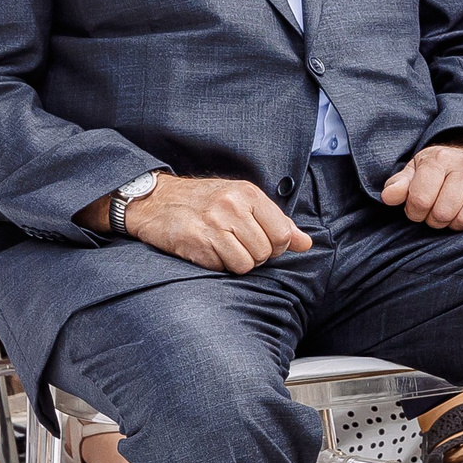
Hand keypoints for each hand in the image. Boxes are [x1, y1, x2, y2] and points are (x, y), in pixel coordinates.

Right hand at [117, 174, 312, 272]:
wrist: (156, 201)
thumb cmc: (204, 201)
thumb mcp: (244, 201)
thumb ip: (278, 222)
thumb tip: (306, 244)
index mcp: (249, 194)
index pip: (283, 234)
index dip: (277, 246)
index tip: (264, 242)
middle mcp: (232, 207)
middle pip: (265, 253)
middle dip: (255, 255)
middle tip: (238, 244)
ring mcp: (213, 225)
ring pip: (246, 265)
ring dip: (237, 262)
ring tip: (223, 247)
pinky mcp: (196, 242)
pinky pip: (222, 268)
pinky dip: (217, 265)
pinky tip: (207, 250)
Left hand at [381, 140, 462, 229]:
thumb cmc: (441, 169)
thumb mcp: (416, 170)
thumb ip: (399, 184)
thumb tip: (389, 198)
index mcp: (439, 158)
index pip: (420, 199)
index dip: (415, 212)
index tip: (418, 209)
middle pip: (443, 213)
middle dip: (435, 220)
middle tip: (437, 214)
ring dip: (456, 224)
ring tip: (453, 214)